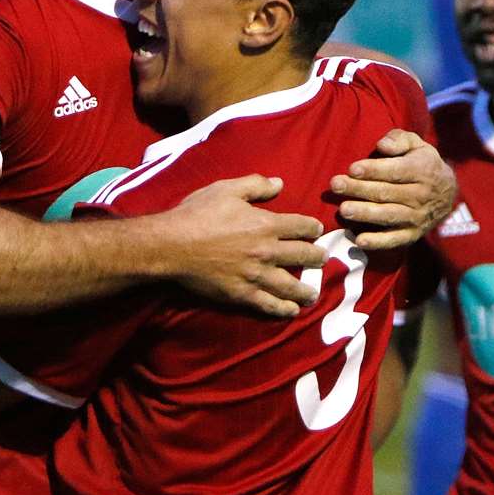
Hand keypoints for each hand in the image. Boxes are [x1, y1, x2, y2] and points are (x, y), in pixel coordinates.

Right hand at [164, 175, 325, 318]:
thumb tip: (279, 183)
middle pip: (303, 256)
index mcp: (266, 224)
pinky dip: (284, 309)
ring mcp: (256, 275)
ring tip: (313, 293)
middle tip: (321, 259)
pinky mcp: (242, 294)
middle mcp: (267, 251)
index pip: (302, 226)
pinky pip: (269, 305)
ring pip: (291, 285)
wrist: (172, 245)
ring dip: (306, 289)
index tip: (317, 231)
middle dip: (316, 257)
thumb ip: (255, 185)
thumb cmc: (197, 214)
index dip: (313, 227)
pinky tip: (292, 311)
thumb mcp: (226, 189)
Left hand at [331, 130, 456, 249]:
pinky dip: (377, 242)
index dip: (373, 170)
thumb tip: (382, 145)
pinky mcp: (412, 234)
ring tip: (344, 210)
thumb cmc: (422, 163)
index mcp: (422, 170)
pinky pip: (394, 240)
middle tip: (336, 185)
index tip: (352, 169)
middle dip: (359, 189)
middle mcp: (420, 195)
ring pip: (388, 215)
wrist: (448, 193)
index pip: (395, 171)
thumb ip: (399, 140)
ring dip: (365, 213)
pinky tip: (359, 240)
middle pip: (386, 193)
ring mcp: (417, 217)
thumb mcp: (416, 144)